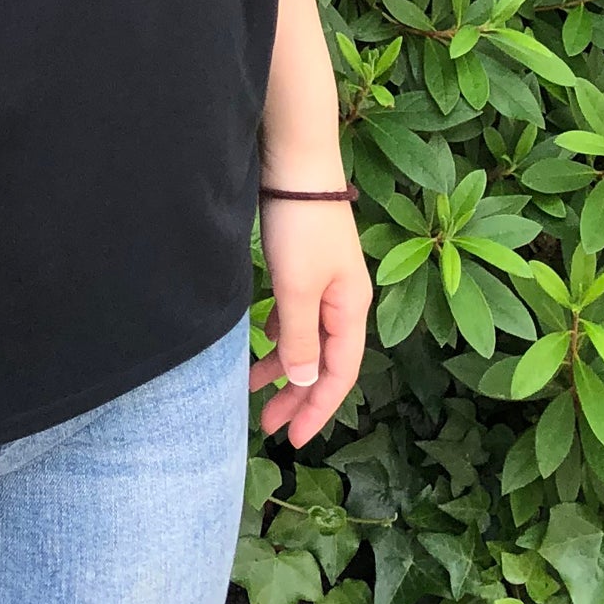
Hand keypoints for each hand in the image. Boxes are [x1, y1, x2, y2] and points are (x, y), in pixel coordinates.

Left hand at [251, 195, 372, 445]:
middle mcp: (344, 299)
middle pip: (324, 361)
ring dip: (283, 366)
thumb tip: (303, 381)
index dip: (317, 409)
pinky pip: (295, 315)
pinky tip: (260, 341)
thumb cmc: (300, 226)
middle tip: (269, 426)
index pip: (339, 374)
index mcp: (351, 309)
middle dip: (297, 396)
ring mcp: (326, 282)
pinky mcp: (306, 265)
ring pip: (306, 339)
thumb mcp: (297, 287)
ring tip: (253, 390)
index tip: (294, 440)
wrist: (295, 164)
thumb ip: (298, 335)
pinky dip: (279, 334)